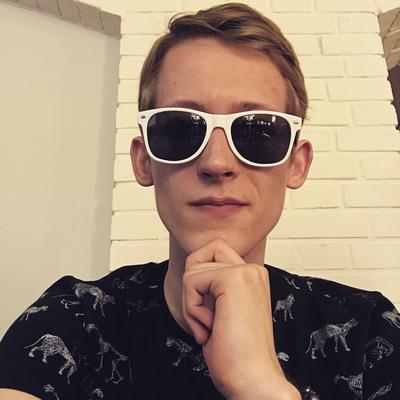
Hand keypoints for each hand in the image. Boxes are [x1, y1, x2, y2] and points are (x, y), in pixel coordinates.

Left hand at [182, 238, 299, 399]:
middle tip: (204, 317)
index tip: (208, 313)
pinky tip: (209, 329)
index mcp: (251, 276)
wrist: (253, 381)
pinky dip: (191, 309)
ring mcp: (245, 272)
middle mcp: (252, 269)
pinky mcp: (235, 279)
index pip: (212, 252)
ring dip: (191, 304)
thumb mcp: (221, 310)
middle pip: (202, 252)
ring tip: (210, 327)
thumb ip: (213, 286)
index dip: (198, 280)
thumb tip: (191, 269)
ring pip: (192, 270)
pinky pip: (191, 281)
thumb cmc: (235, 354)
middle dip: (192, 285)